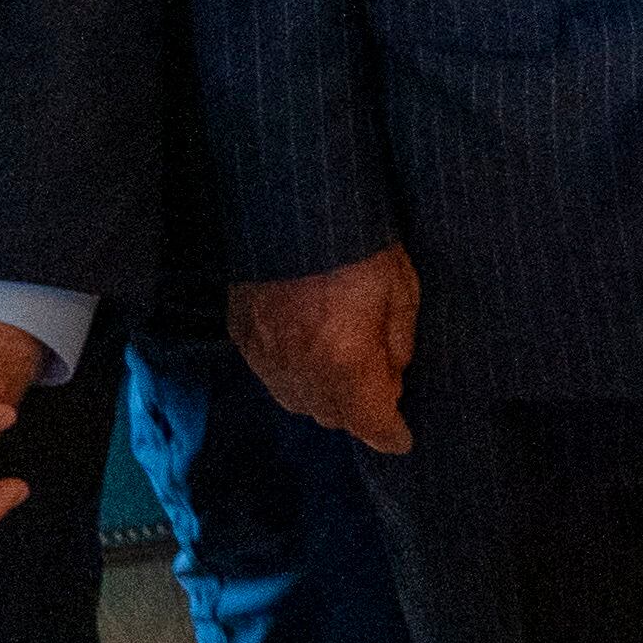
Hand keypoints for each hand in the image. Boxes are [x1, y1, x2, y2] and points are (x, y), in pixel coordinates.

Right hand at [232, 245, 421, 454]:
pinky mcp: (241, 335)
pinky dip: (296, 376)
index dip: (390, 434)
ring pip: (299, 402)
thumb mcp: (400, 288)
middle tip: (382, 384)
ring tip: (347, 368)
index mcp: (345, 361)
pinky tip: (312, 354)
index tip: (401, 438)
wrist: (286, 204)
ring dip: (326, 397)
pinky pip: (272, 377)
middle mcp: (300, 369)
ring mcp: (265, 355)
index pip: (370, 422)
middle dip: (360, 411)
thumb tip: (394, 376)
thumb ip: (398, 342)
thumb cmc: (357, 242)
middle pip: (333, 418)